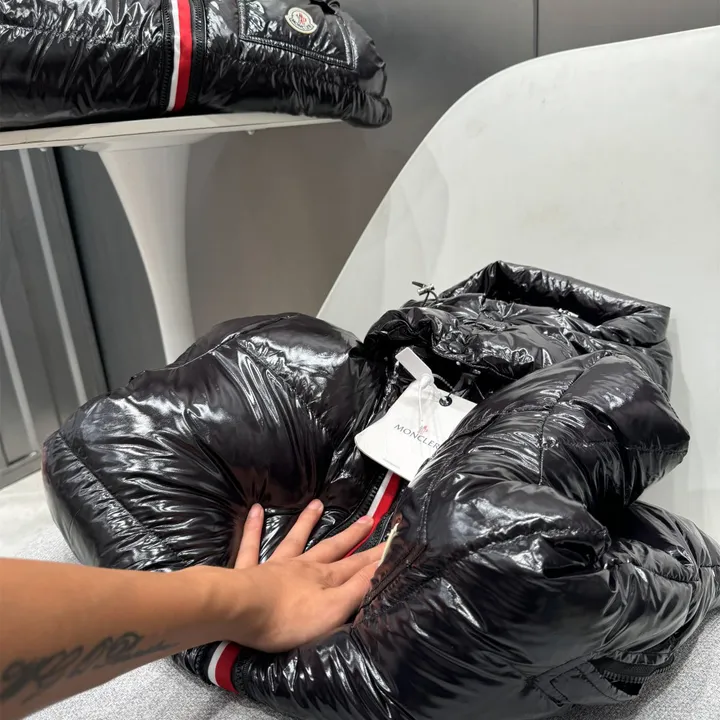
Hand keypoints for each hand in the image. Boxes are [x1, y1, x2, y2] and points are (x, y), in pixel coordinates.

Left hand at [225, 500, 382, 652]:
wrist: (240, 611)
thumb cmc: (288, 618)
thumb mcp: (333, 610)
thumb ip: (357, 590)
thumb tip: (382, 569)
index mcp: (324, 579)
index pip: (357, 566)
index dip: (376, 556)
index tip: (392, 542)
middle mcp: (302, 567)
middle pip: (331, 548)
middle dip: (351, 536)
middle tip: (368, 519)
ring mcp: (275, 566)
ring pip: (295, 539)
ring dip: (307, 522)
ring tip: (318, 504)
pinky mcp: (249, 571)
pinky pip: (252, 544)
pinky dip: (254, 528)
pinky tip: (256, 510)